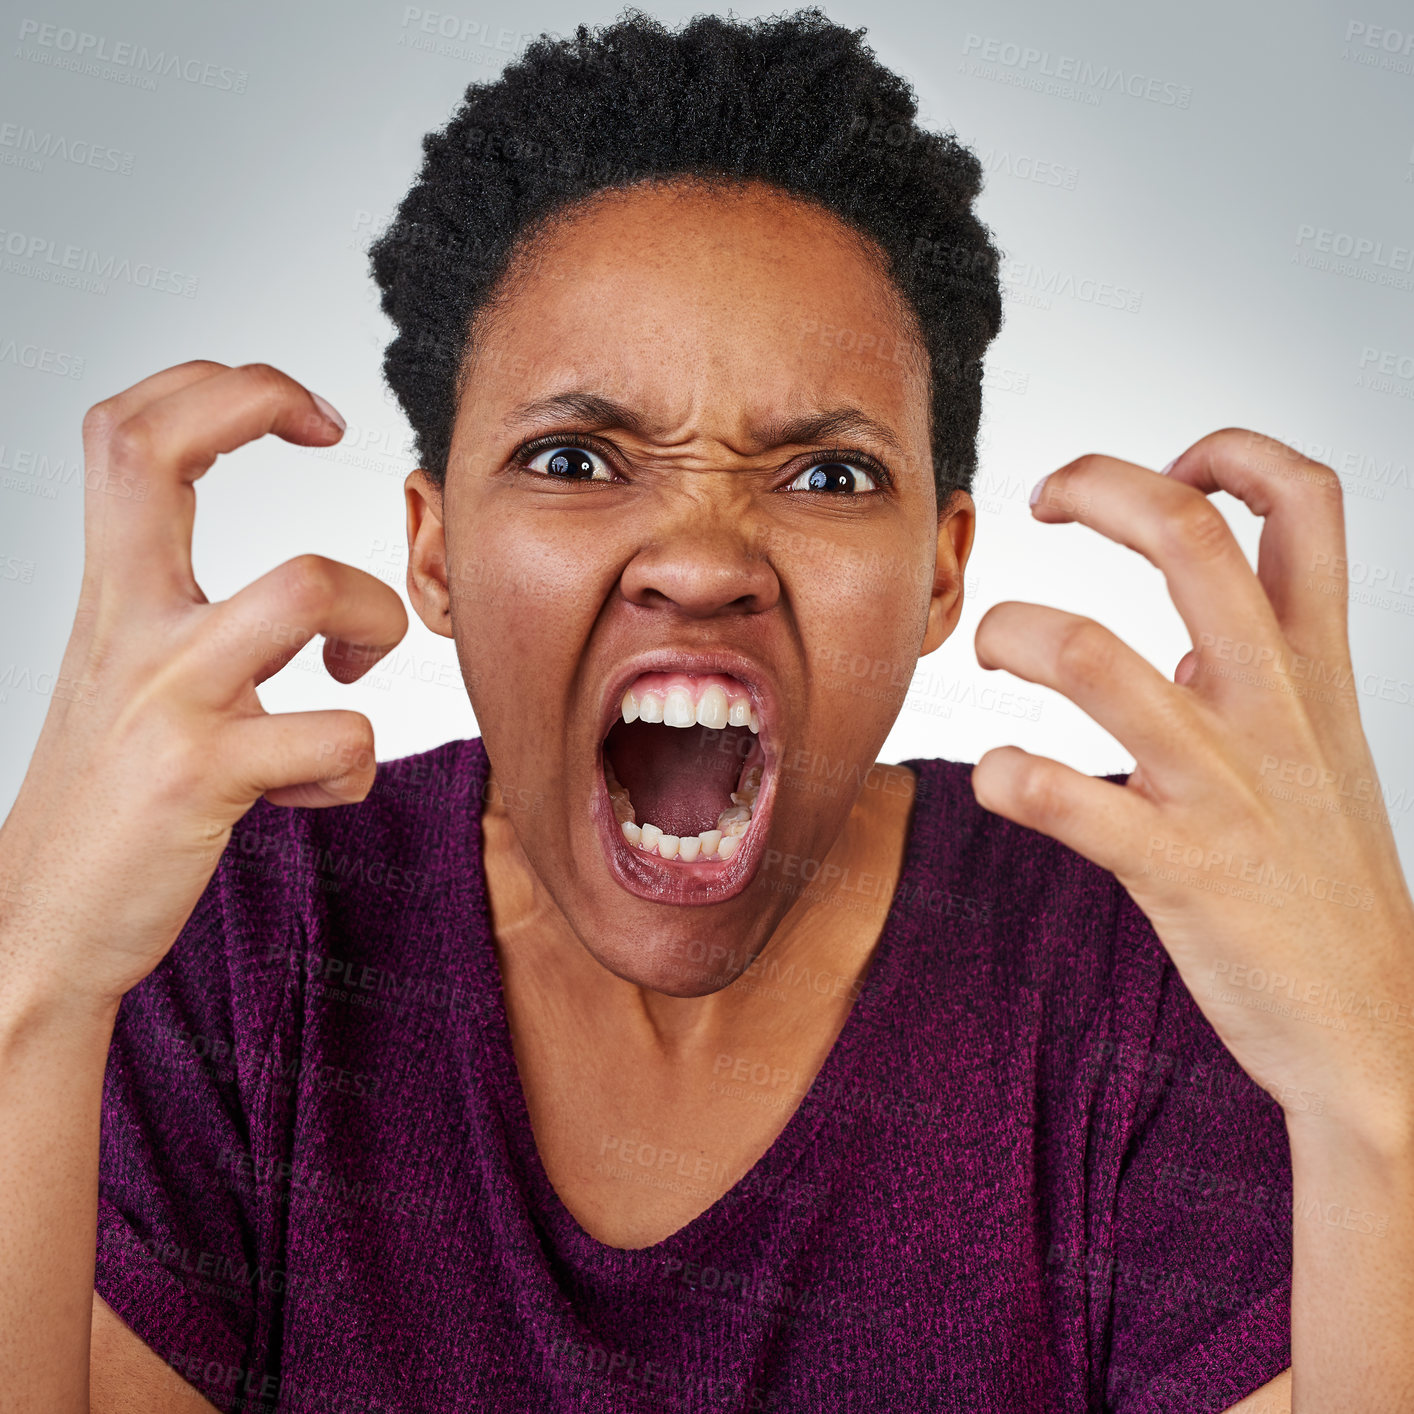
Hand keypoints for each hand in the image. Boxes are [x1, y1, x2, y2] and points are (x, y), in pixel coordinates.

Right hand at [0, 361, 407, 1008]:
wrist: (46, 924)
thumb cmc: (110, 799)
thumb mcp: (129, 680)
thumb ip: (188, 619)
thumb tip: (300, 597)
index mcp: (113, 598)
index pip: (124, 432)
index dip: (211, 385)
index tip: (298, 408)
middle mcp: (129, 629)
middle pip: (157, 452)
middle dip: (257, 399)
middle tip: (327, 430)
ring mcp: (166, 698)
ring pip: (304, 586)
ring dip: (372, 618)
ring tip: (352, 672)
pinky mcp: (204, 776)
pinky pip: (338, 738)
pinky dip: (355, 765)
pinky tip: (319, 788)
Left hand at [969, 428, 1413, 1147]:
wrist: (1376, 1032)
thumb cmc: (1324, 879)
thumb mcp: (1320, 746)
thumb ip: (1268, 673)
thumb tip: (1195, 628)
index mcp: (1316, 668)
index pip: (1307, 501)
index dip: (1234, 451)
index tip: (1172, 461)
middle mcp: (1272, 708)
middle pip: (1188, 538)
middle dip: (1100, 484)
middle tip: (1043, 498)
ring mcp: (1222, 786)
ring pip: (1095, 658)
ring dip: (1015, 630)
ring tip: (991, 644)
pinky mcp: (1176, 870)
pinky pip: (1064, 798)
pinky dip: (1006, 775)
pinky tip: (997, 776)